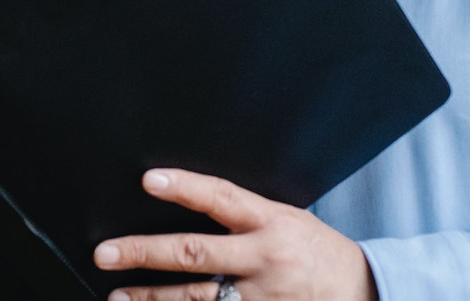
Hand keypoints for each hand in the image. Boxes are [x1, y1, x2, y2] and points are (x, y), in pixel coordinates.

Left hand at [92, 169, 377, 300]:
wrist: (365, 292)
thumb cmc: (316, 250)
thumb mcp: (287, 218)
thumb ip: (243, 214)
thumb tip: (192, 198)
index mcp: (270, 222)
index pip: (221, 197)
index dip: (185, 187)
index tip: (149, 179)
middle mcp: (264, 259)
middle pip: (196, 254)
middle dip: (146, 253)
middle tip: (104, 253)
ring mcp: (262, 297)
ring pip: (198, 298)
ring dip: (153, 298)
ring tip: (117, 296)